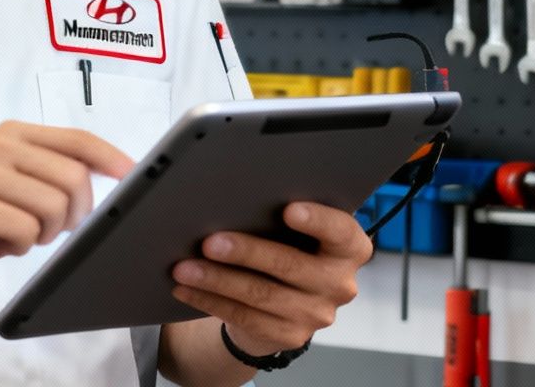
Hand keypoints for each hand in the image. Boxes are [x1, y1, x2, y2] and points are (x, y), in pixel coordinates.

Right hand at [0, 121, 131, 286]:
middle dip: (76, 215)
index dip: (110, 157)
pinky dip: (18, 247)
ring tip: (15, 235)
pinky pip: (26, 232)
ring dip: (45, 234)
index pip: (76, 139)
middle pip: (74, 179)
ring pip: (54, 209)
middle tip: (53, 230)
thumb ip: (42, 171)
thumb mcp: (2, 179)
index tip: (131, 175)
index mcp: (10, 134)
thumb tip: (98, 179)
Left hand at [168, 201, 371, 355]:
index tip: (288, 210)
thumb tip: (234, 198)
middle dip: (245, 252)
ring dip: (217, 280)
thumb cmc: (290, 246)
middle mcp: (340, 283)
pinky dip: (211, 300)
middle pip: (290, 265)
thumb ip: (284, 214)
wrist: (287, 302)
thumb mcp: (298, 230)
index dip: (317, 220)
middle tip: (209, 242)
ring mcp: (317, 314)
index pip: (341, 231)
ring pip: (261, 294)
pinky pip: (245, 317)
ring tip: (184, 267)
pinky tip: (187, 288)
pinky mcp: (290, 335)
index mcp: (350, 248)